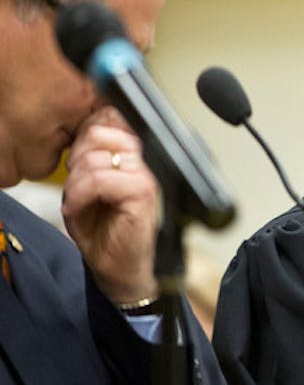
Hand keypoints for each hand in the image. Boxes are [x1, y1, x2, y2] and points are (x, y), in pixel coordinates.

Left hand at [61, 107, 159, 303]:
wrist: (119, 267)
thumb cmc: (104, 229)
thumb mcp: (88, 185)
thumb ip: (90, 156)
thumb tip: (83, 131)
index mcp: (135, 155)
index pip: (113, 118)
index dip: (88, 132)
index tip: (78, 159)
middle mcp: (146, 161)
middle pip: (103, 131)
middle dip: (78, 155)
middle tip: (76, 181)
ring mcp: (146, 176)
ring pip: (97, 157)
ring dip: (76, 180)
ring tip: (77, 199)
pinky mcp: (142, 194)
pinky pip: (100, 179)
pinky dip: (80, 194)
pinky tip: (78, 208)